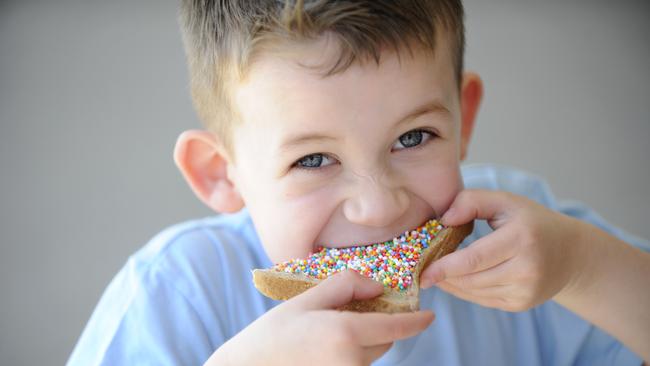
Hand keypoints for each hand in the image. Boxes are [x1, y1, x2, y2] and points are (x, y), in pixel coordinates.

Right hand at [207, 270, 433, 364]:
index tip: (429, 316)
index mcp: (345, 334)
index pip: (395, 327)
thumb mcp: (306, 300)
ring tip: (330, 331)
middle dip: (379, 324)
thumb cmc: (271, 334)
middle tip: (356, 311)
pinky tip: (325, 348)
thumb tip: (377, 286)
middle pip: (384, 340)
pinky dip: (351, 354)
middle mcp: (352, 362)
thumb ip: (345, 286)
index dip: (416, 321)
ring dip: (364, 341)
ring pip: (370, 355)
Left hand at [421, 189, 583, 311]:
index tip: (422, 271)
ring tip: (435, 272)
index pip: (475, 258)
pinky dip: (464, 290)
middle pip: (471, 278)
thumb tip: (444, 220)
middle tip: (421, 270)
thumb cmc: (531, 222)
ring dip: (450, 284)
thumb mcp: (505, 201)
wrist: (570, 253)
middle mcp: (526, 269)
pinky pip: (482, 300)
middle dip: (442, 276)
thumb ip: (471, 201)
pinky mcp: (521, 305)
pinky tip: (455, 279)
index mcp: (521, 239)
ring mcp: (525, 291)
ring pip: (474, 292)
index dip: (445, 267)